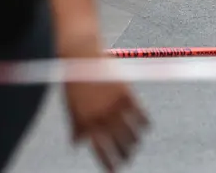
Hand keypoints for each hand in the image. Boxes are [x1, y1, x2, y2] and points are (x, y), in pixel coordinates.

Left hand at [63, 53, 148, 170]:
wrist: (80, 54)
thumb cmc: (73, 80)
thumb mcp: (70, 107)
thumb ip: (76, 127)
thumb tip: (77, 144)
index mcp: (86, 122)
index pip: (101, 151)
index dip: (109, 163)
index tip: (114, 171)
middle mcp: (102, 116)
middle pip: (120, 144)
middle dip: (125, 155)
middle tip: (127, 159)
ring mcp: (115, 105)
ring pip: (132, 132)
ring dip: (135, 142)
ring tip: (135, 145)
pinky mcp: (127, 93)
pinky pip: (140, 115)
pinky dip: (144, 123)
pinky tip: (144, 128)